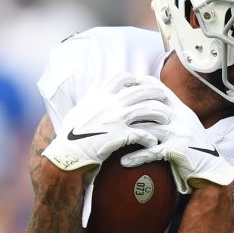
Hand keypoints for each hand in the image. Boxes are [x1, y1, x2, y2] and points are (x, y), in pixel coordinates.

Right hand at [42, 72, 169, 171]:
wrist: (67, 154)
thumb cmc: (70, 136)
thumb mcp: (78, 112)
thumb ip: (90, 101)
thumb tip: (95, 92)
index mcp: (98, 96)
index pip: (120, 77)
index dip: (135, 79)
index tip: (143, 83)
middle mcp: (108, 103)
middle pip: (139, 91)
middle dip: (154, 92)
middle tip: (164, 97)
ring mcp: (115, 119)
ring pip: (145, 110)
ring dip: (158, 114)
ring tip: (166, 119)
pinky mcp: (120, 135)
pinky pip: (142, 134)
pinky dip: (150, 137)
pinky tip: (153, 141)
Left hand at [122, 82, 233, 192]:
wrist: (212, 167)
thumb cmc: (195, 146)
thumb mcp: (186, 123)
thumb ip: (170, 112)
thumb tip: (150, 103)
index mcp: (180, 108)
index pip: (158, 88)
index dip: (139, 85)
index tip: (121, 87)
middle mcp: (180, 117)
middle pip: (149, 105)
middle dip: (127, 108)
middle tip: (108, 113)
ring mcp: (179, 132)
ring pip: (149, 127)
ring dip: (128, 132)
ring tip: (111, 137)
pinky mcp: (177, 149)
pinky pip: (153, 151)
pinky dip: (137, 157)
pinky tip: (124, 161)